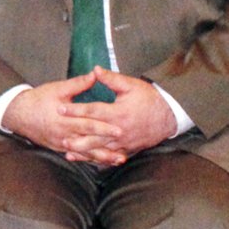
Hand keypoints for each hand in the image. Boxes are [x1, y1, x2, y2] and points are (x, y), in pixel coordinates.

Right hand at [2, 73, 123, 161]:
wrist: (18, 114)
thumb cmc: (38, 99)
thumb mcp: (57, 89)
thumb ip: (78, 84)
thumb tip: (95, 74)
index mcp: (64, 119)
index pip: (88, 125)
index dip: (104, 128)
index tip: (119, 129)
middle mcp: (64, 134)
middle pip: (89, 142)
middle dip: (108, 146)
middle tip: (125, 150)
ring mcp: (61, 143)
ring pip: (85, 152)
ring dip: (102, 157)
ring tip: (118, 159)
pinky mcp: (59, 148)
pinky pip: (77, 155)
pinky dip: (90, 159)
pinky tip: (102, 162)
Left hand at [61, 68, 176, 161]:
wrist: (169, 115)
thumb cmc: (149, 98)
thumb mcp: (130, 85)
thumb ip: (111, 79)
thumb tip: (95, 69)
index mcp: (118, 112)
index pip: (92, 111)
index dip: (75, 109)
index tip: (60, 108)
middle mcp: (119, 129)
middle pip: (94, 135)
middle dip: (76, 136)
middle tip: (59, 136)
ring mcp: (123, 142)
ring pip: (100, 148)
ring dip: (84, 151)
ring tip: (67, 150)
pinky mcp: (127, 149)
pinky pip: (109, 156)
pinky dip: (96, 159)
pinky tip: (85, 159)